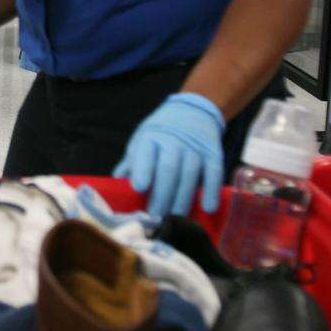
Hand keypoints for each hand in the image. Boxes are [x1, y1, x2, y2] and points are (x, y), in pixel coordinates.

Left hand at [114, 93, 225, 217]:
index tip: (139, 188)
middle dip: (161, 195)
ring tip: (175, 219)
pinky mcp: (214, 154)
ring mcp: (196, 148)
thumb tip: (117, 185)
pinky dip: (212, 192)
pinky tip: (207, 209)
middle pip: (168, 169)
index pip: (146, 153)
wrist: (193, 111)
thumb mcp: (142, 140)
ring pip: (189, 175)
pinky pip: (214, 174)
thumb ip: (132, 163)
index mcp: (151, 137)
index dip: (143, 170)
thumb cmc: (161, 133)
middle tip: (155, 217)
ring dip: (182, 200)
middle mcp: (174, 141)